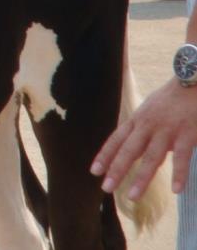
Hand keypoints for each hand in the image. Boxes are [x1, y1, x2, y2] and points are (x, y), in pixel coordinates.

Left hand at [92, 77, 196, 198]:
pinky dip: (179, 174)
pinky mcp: (187, 134)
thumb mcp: (149, 110)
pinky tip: (176, 190)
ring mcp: (167, 130)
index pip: (116, 140)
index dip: (105, 155)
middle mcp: (148, 125)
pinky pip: (182, 158)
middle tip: (105, 188)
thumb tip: (136, 149)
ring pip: (152, 157)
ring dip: (141, 178)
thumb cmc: (171, 99)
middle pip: (129, 150)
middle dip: (116, 169)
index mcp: (137, 120)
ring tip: (132, 196)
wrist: (193, 83)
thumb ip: (142, 129)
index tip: (94, 171)